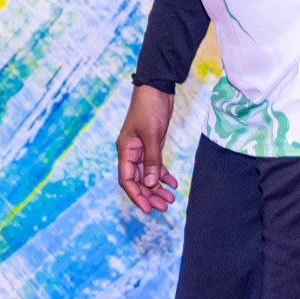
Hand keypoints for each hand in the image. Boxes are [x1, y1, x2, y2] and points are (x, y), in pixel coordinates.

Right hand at [116, 85, 178, 213]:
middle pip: (138, 180)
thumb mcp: (152, 135)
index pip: (126, 179)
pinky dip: (164, 175)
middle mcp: (131, 152)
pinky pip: (156, 166)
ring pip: (148, 175)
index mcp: (125, 150)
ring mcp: (142, 149)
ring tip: (171, 199)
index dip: (136, 195)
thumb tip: (152, 184)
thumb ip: (152, 160)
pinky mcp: (152, 145)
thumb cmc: (149, 109)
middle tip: (165, 207)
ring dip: (158, 187)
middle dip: (150, 195)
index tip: (147, 209)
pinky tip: (173, 183)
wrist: (156, 89)